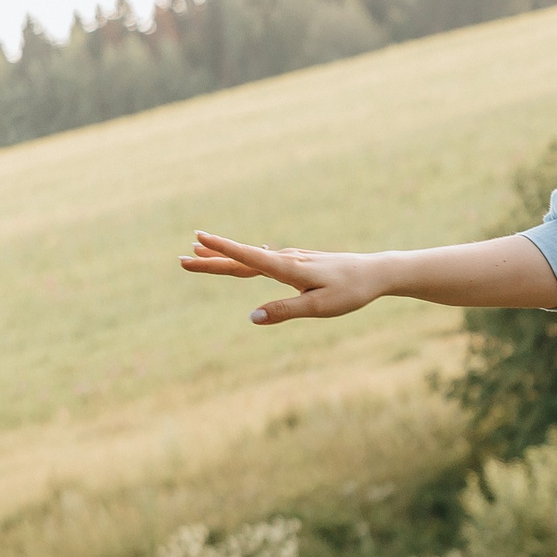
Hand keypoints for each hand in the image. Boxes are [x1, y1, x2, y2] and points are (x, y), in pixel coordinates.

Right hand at [179, 231, 391, 324]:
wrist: (375, 273)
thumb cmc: (350, 291)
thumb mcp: (319, 307)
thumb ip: (285, 311)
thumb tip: (252, 317)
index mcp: (288, 268)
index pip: (248, 258)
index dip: (222, 250)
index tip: (198, 240)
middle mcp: (286, 259)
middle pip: (242, 260)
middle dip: (212, 259)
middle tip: (181, 258)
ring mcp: (291, 259)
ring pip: (251, 257)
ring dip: (224, 255)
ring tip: (198, 251)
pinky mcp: (298, 262)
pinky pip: (264, 258)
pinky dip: (245, 256)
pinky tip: (242, 255)